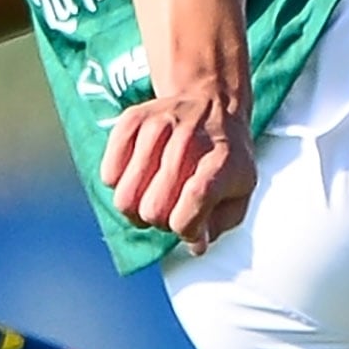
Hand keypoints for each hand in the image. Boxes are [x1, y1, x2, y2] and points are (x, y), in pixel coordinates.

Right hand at [99, 87, 257, 251]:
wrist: (213, 103)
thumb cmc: (224, 157)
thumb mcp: (239, 192)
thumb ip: (218, 224)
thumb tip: (194, 245)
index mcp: (224, 159)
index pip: (195, 200)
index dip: (186, 227)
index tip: (189, 227)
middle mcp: (191, 138)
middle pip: (154, 208)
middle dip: (159, 222)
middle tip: (169, 210)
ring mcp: (160, 125)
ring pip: (126, 195)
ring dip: (136, 209)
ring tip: (151, 198)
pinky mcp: (133, 119)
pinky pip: (109, 174)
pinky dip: (119, 185)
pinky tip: (137, 179)